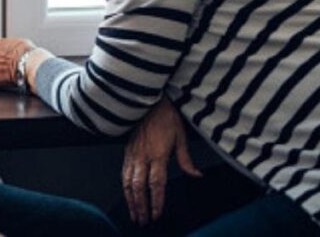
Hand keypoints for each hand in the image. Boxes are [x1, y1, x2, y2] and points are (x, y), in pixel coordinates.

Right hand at [122, 98, 201, 225]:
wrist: (148, 100)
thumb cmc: (166, 115)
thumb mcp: (181, 135)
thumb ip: (186, 158)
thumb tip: (196, 175)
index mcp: (158, 153)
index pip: (156, 184)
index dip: (156, 201)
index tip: (157, 214)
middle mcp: (142, 155)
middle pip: (139, 187)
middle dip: (140, 206)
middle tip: (143, 220)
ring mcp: (132, 153)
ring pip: (127, 181)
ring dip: (130, 200)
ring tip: (134, 213)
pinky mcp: (127, 149)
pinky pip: (123, 172)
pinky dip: (124, 186)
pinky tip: (127, 194)